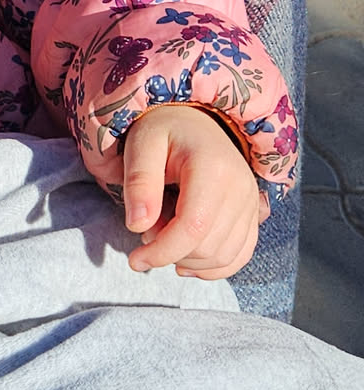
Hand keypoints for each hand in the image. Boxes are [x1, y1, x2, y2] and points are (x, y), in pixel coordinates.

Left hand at [122, 104, 266, 279]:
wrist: (194, 122)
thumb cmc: (164, 132)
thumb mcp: (142, 146)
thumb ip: (139, 183)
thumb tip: (138, 226)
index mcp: (214, 168)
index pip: (193, 228)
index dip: (162, 252)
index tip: (135, 259)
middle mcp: (241, 187)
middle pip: (208, 247)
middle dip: (171, 252)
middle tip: (148, 230)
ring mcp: (251, 202)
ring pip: (224, 257)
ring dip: (189, 260)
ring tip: (166, 234)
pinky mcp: (253, 214)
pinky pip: (239, 256)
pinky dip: (212, 267)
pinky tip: (186, 260)